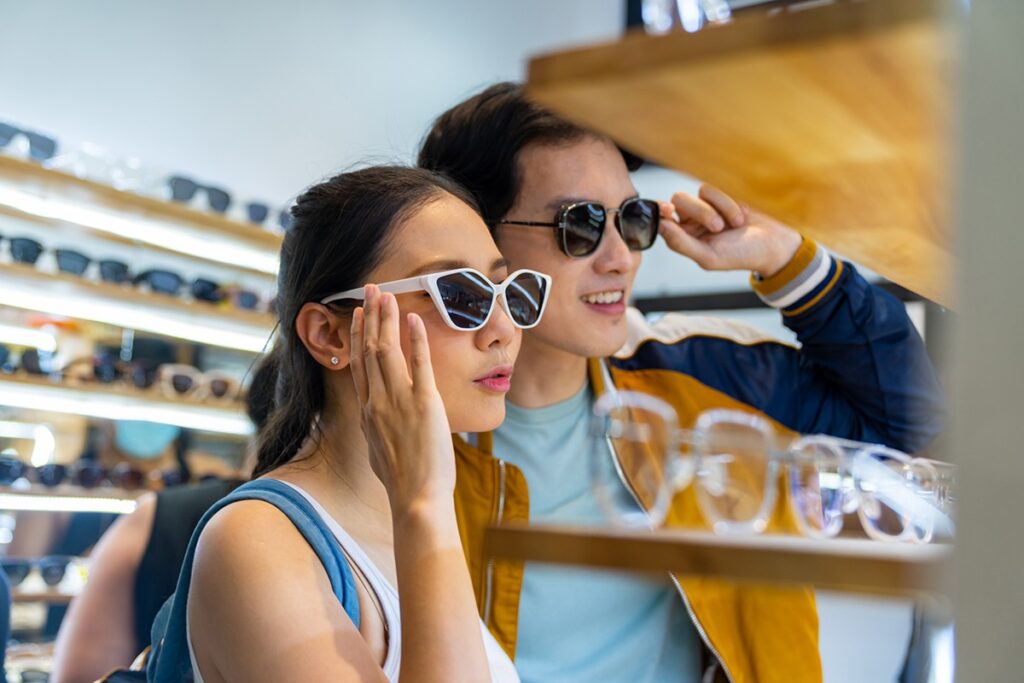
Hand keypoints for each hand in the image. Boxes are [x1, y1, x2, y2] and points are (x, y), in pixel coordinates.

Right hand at [349, 285, 456, 518]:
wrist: (416, 499)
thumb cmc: (403, 484)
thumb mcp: (379, 453)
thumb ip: (377, 431)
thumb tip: (375, 424)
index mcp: (368, 413)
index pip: (359, 366)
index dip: (358, 337)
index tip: (359, 316)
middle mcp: (377, 402)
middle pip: (369, 350)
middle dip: (370, 316)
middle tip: (371, 290)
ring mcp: (399, 401)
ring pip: (387, 351)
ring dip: (386, 319)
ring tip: (387, 295)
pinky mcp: (424, 403)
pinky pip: (419, 364)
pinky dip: (415, 339)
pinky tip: (414, 320)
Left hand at [658, 184, 802, 277]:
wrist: (774, 243)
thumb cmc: (742, 254)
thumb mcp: (709, 256)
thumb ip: (681, 243)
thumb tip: (660, 226)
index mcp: (684, 238)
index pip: (663, 220)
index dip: (661, 212)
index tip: (667, 210)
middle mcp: (692, 220)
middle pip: (679, 200)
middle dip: (700, 211)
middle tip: (718, 227)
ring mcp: (708, 205)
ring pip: (699, 192)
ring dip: (719, 208)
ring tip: (736, 223)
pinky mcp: (723, 193)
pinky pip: (717, 187)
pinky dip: (729, 201)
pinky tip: (742, 214)